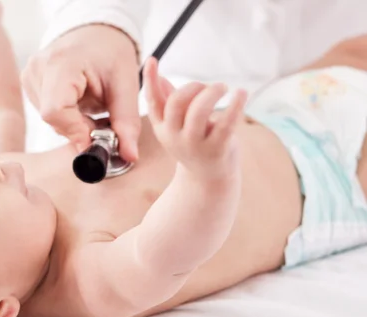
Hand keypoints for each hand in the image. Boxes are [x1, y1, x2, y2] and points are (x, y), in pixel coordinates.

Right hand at [22, 24, 140, 161]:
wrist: (96, 32)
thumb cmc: (111, 52)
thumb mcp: (126, 84)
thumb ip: (126, 121)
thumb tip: (130, 155)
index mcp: (61, 63)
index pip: (56, 111)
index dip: (75, 131)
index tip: (97, 140)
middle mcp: (38, 69)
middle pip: (54, 119)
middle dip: (80, 129)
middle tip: (102, 121)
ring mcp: (31, 76)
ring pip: (51, 120)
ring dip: (75, 124)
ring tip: (92, 108)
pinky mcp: (30, 83)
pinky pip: (48, 113)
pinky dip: (67, 117)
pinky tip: (80, 104)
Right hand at [143, 58, 246, 180]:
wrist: (208, 180)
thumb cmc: (195, 146)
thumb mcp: (178, 126)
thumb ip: (169, 103)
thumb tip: (161, 78)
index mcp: (162, 127)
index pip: (153, 101)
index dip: (150, 80)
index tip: (152, 59)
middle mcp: (174, 136)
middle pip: (177, 103)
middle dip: (193, 86)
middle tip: (211, 86)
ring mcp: (194, 144)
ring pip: (198, 111)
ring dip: (212, 92)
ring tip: (224, 88)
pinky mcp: (217, 149)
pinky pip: (226, 123)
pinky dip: (236, 104)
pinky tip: (242, 93)